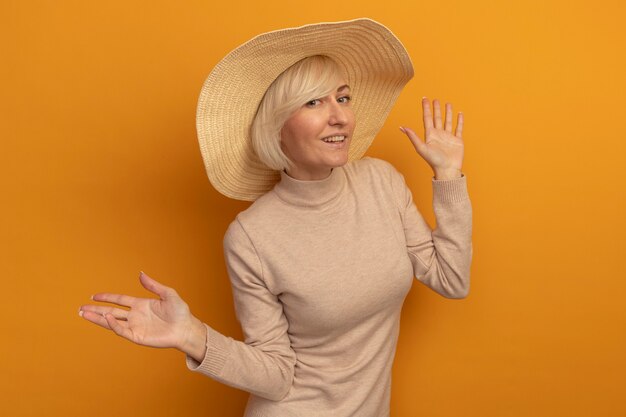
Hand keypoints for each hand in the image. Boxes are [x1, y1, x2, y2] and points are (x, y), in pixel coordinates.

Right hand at [79, 272, 205, 359]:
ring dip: (98, 318)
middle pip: (111, 311)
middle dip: (96, 310)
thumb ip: (153, 285)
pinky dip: (113, 324)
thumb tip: (140, 273)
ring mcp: (135, 326)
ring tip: (83, 314)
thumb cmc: (180, 312)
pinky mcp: (137, 336)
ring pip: (112, 322)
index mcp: (140, 305)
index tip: (94, 296)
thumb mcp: (167, 294)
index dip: (107, 298)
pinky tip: (107, 317)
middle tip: (80, 308)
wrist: (186, 328)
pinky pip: (122, 330)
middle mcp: (135, 316)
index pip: (119, 300)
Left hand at [400, 97, 464, 179]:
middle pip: (436, 118)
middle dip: (435, 109)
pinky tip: (459, 114)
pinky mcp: (457, 141)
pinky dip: (460, 121)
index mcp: (430, 135)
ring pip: (447, 121)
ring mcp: (448, 137)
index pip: (427, 118)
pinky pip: (459, 128)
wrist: (447, 170)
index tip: (424, 98)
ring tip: (447, 103)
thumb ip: (413, 137)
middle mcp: (438, 135)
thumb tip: (402, 127)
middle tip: (435, 99)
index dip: (426, 108)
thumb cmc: (434, 161)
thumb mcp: (421, 148)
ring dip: (447, 113)